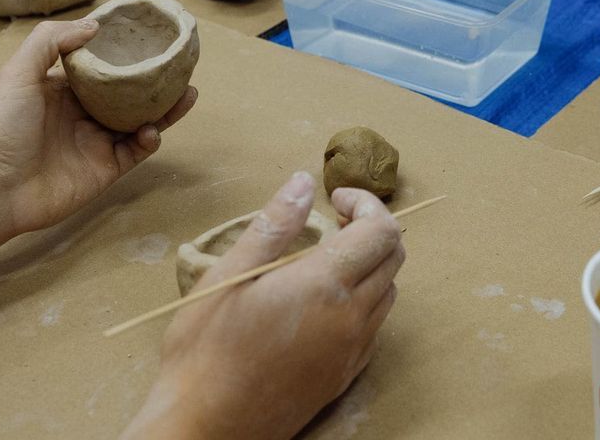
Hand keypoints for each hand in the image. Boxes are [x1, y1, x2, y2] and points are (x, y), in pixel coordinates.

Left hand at [0, 20, 197, 242]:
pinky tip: (152, 130)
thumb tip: (95, 26)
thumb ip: (51, 41)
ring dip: (165, 109)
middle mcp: (84, 113)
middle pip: (128, 93)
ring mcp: (97, 142)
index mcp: (64, 89)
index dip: (123, 52)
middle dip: (154, 81)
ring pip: (141, 121)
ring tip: (189, 92)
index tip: (148, 37)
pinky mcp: (107, 169)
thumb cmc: (3, 127)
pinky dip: (150, 140)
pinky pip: (137, 151)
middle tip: (180, 65)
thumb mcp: (19, 72)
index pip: (102, 66)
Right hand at [123, 173, 404, 439]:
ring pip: (388, 292)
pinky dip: (363, 299)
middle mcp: (350, 318)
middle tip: (331, 221)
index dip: (367, 203)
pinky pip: (374, 326)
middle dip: (371, 228)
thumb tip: (303, 183)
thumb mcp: (230, 275)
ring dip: (370, 264)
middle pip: (393, 257)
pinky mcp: (345, 375)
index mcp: (324, 286)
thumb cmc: (205, 348)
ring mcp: (352, 351)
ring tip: (324, 258)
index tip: (335, 198)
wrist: (208, 425)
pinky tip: (323, 301)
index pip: (381, 231)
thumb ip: (273, 225)